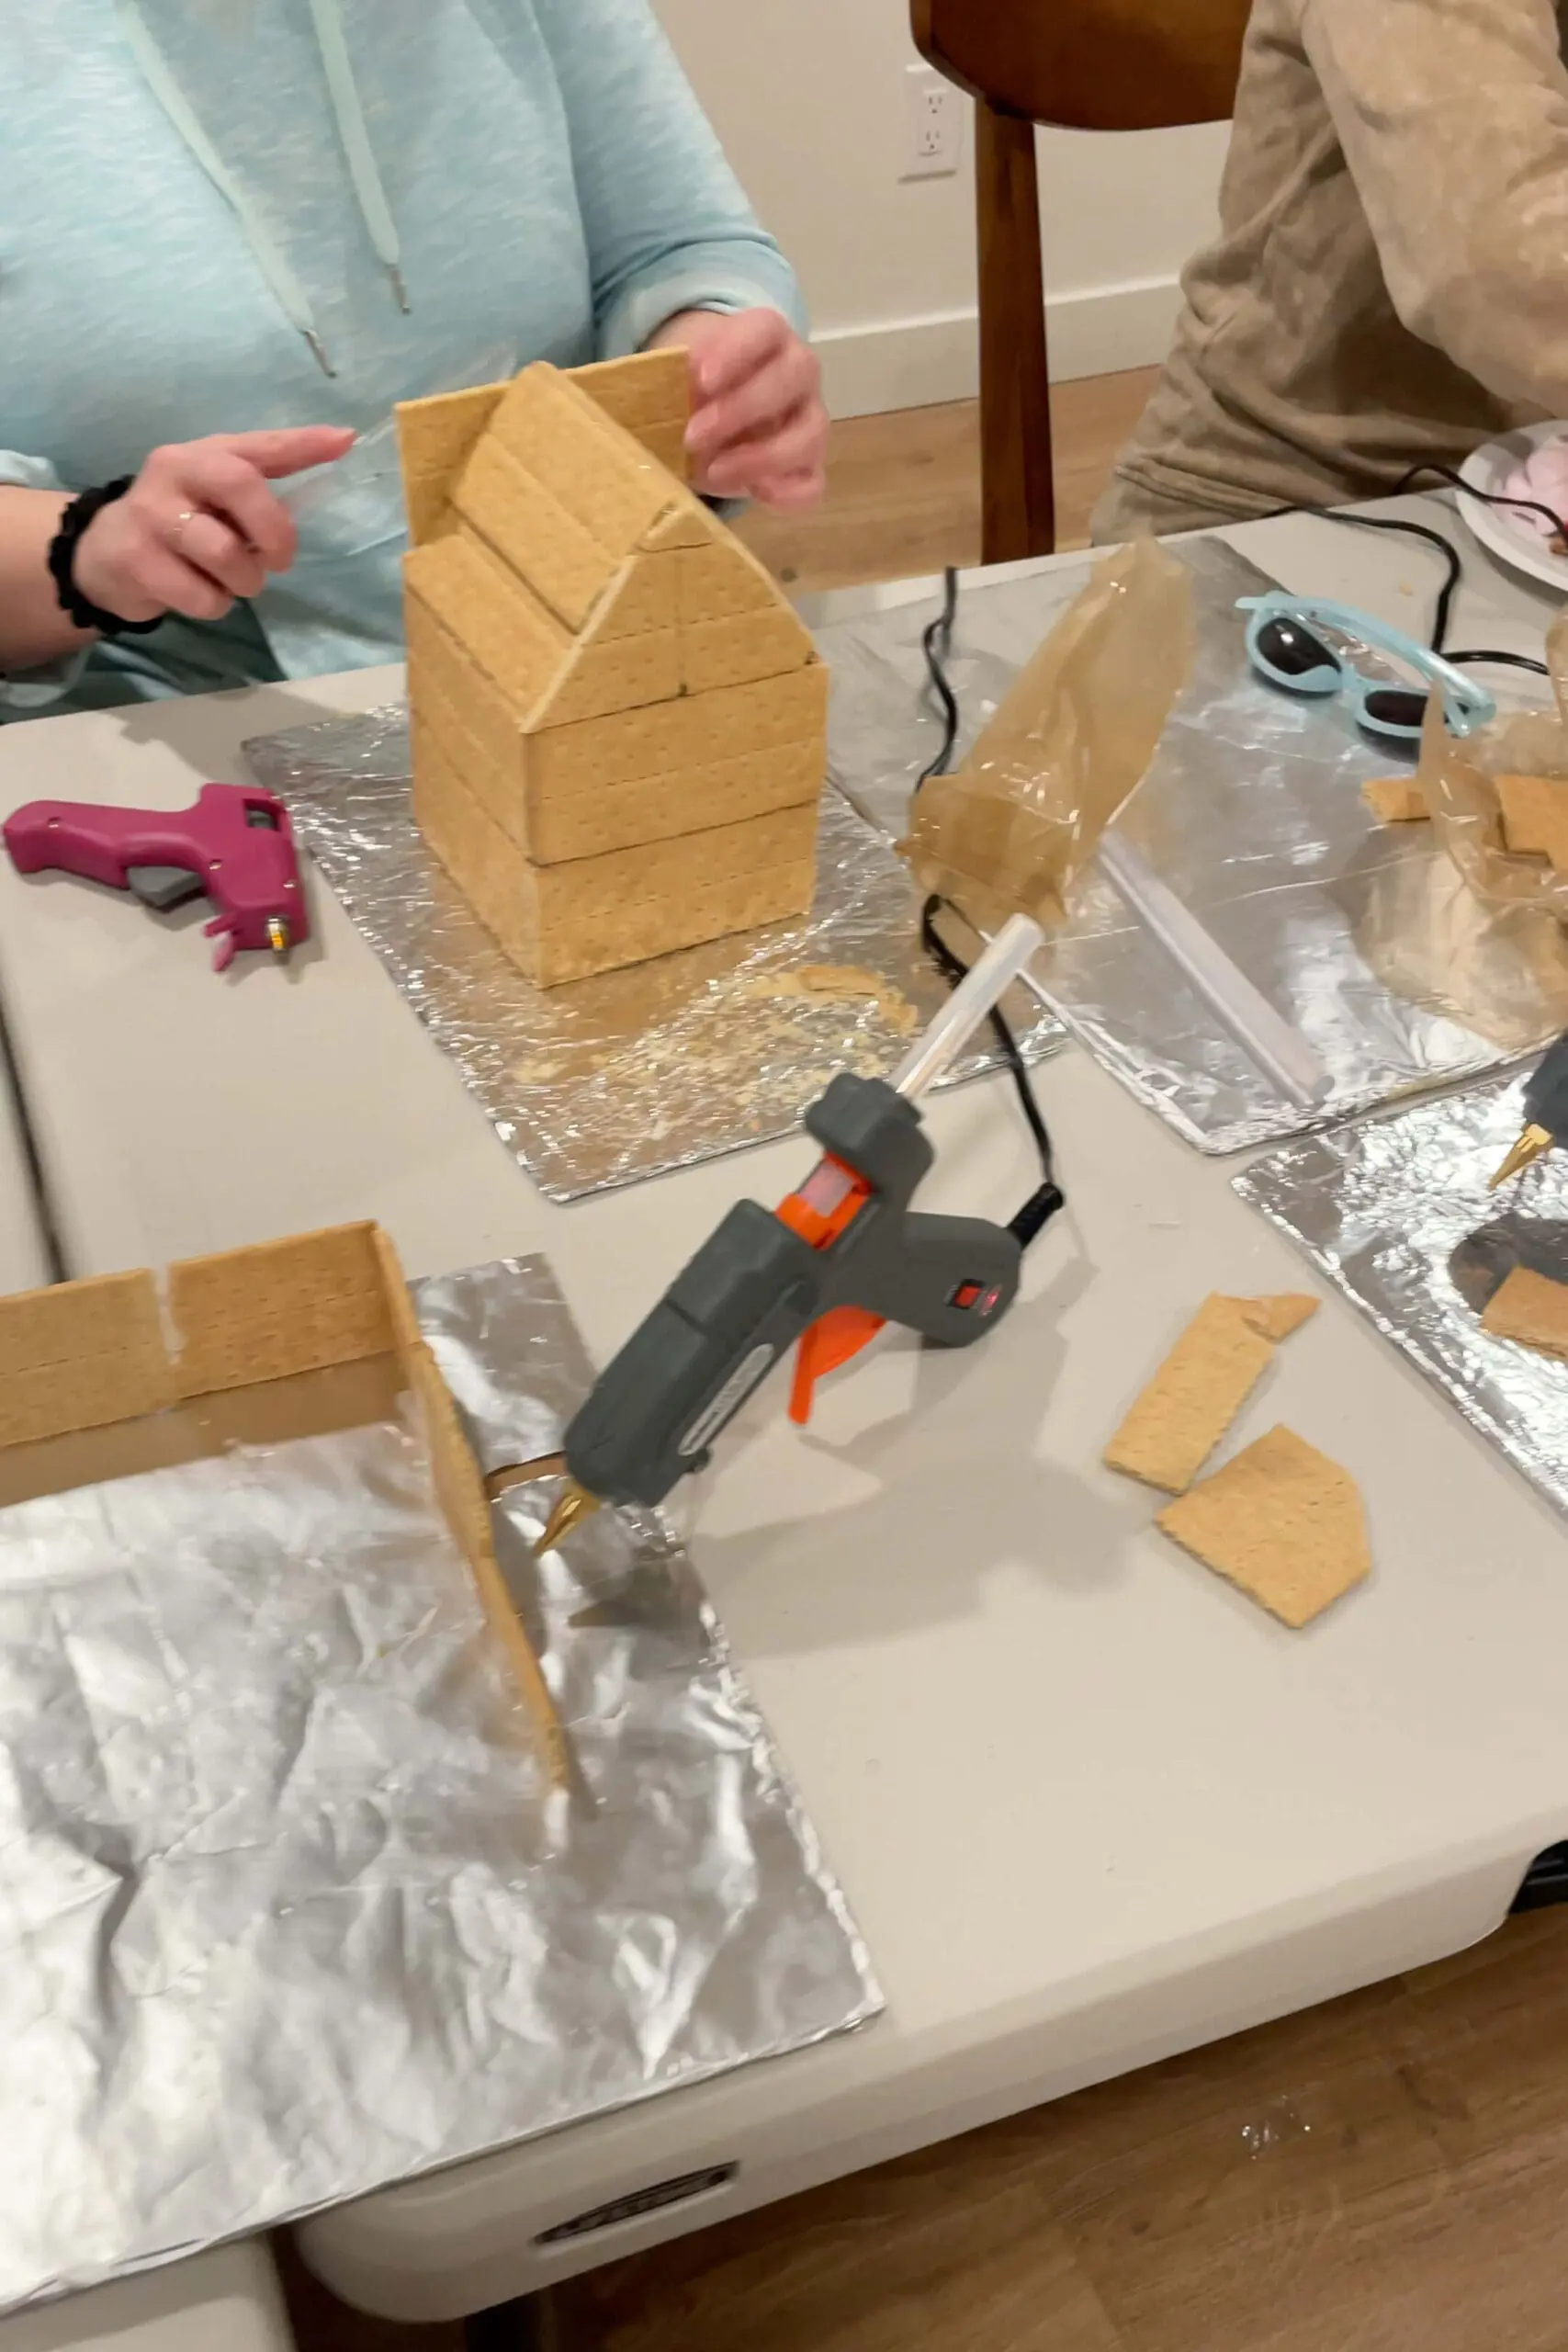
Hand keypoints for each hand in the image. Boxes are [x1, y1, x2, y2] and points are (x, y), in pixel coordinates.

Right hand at [72, 426, 355, 625]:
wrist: (105, 554)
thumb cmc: (181, 519)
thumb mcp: (218, 490)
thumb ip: (272, 470)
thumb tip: (341, 441)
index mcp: (202, 453)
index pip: (258, 444)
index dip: (302, 443)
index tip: (343, 441)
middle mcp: (173, 471)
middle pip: (242, 487)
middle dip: (275, 532)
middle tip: (278, 560)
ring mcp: (150, 514)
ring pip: (226, 553)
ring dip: (245, 580)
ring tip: (233, 580)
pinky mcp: (136, 560)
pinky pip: (202, 596)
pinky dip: (214, 605)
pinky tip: (200, 592)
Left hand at [655, 309, 826, 512]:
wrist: (716, 419)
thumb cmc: (697, 391)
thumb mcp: (679, 378)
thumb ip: (668, 381)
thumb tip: (641, 400)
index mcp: (768, 337)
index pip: (764, 329)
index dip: (735, 351)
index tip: (700, 378)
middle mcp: (799, 372)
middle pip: (792, 377)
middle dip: (740, 409)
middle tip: (692, 436)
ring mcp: (810, 420)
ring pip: (810, 434)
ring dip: (761, 457)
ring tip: (714, 472)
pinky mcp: (809, 467)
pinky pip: (812, 485)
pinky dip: (787, 494)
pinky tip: (755, 494)